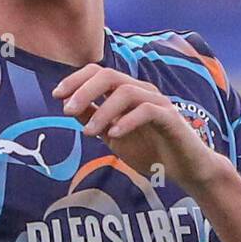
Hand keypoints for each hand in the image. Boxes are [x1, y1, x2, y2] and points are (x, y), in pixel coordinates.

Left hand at [53, 65, 221, 191]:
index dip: (76, 80)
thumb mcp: (113, 136)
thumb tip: (70, 106)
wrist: (184, 168)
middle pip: (108, 75)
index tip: (56, 96)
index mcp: (126, 92)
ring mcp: (157, 102)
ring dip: (103, 111)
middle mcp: (142, 91)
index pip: (98, 72)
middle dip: (84, 90)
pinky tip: (113, 134)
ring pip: (126, 91)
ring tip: (89, 133)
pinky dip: (127, 121)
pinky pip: (146, 110)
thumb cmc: (151, 151)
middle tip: (66, 110)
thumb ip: (94, 119)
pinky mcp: (170, 117)